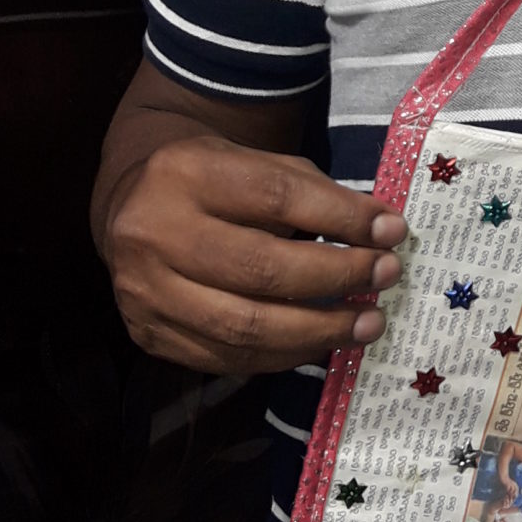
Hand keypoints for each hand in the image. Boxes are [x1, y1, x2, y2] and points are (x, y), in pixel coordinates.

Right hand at [99, 131, 406, 374]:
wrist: (129, 203)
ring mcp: (144, 292)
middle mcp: (154, 234)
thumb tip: (385, 233)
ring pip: (245, 328)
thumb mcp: (256, 163)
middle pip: (261, 269)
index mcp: (183, 173)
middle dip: (335, 278)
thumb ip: (317, 194)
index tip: (392, 232)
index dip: (341, 218)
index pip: (276, 198)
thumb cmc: (212, 180)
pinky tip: (320, 341)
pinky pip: (228, 358)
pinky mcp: (148, 335)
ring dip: (318, 331)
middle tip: (385, 278)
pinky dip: (284, 354)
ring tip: (367, 323)